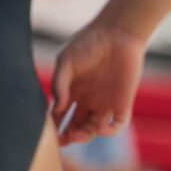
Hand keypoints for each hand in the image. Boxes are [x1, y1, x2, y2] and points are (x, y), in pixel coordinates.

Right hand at [52, 23, 146, 144]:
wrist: (118, 31)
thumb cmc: (89, 42)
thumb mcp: (66, 61)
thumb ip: (59, 84)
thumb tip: (57, 109)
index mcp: (72, 91)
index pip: (60, 117)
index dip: (53, 127)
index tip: (48, 133)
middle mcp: (88, 99)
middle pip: (77, 126)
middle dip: (69, 136)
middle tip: (63, 139)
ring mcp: (106, 101)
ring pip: (94, 129)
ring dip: (85, 136)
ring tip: (77, 133)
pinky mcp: (123, 100)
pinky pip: (118, 123)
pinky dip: (109, 131)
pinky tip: (99, 127)